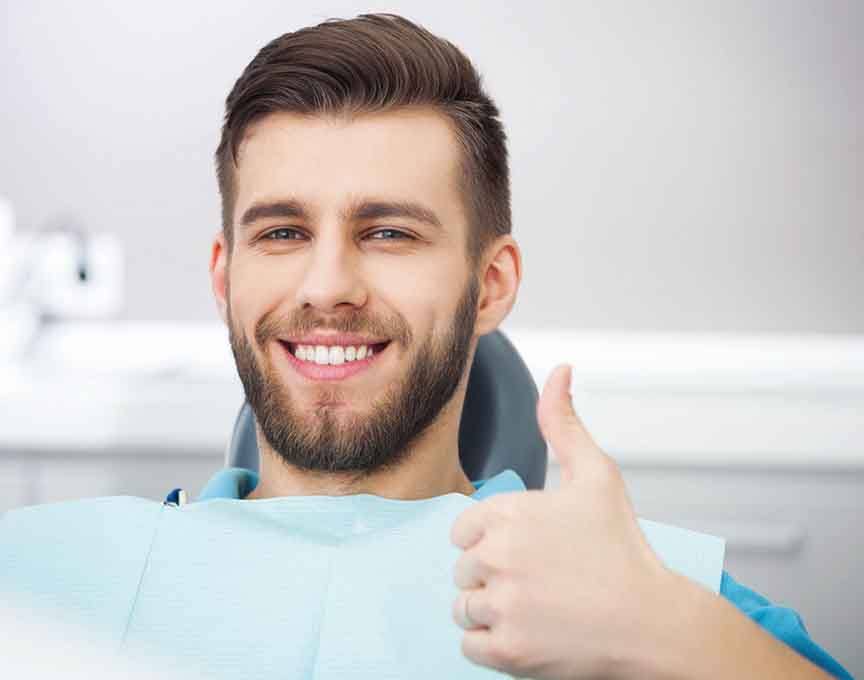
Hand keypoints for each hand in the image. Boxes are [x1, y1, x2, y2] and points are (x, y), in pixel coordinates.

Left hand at [450, 364, 677, 679]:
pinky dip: (494, 644)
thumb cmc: (623, 548)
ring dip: (492, 610)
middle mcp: (496, 555)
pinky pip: (469, 644)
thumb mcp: (597, 474)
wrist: (653, 622)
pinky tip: (531, 632)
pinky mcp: (506, 650)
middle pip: (464, 569)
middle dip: (494, 576)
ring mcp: (501, 604)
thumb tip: (560, 370)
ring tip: (538, 607)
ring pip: (464, 607)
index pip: (463, 531)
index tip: (529, 551)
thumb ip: (564, 422)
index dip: (493, 541)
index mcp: (507, 512)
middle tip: (541, 581)